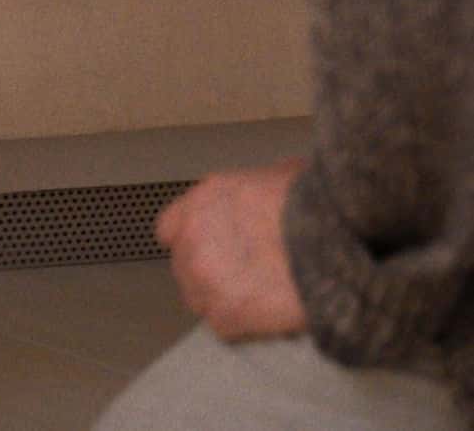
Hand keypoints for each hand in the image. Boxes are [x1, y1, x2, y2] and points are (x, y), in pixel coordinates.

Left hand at [155, 158, 307, 340]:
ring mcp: (204, 277)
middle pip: (184, 265)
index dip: (191, 240)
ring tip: (255, 296)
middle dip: (207, 271)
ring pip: (198, 298)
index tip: (208, 248)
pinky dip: (242, 325)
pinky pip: (223, 326)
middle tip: (241, 276)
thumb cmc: (312, 205)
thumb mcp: (277, 175)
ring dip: (221, 299)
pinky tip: (266, 314)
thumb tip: (266, 193)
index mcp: (202, 199)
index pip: (170, 228)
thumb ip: (253, 189)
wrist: (331, 243)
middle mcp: (193, 237)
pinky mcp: (224, 315)